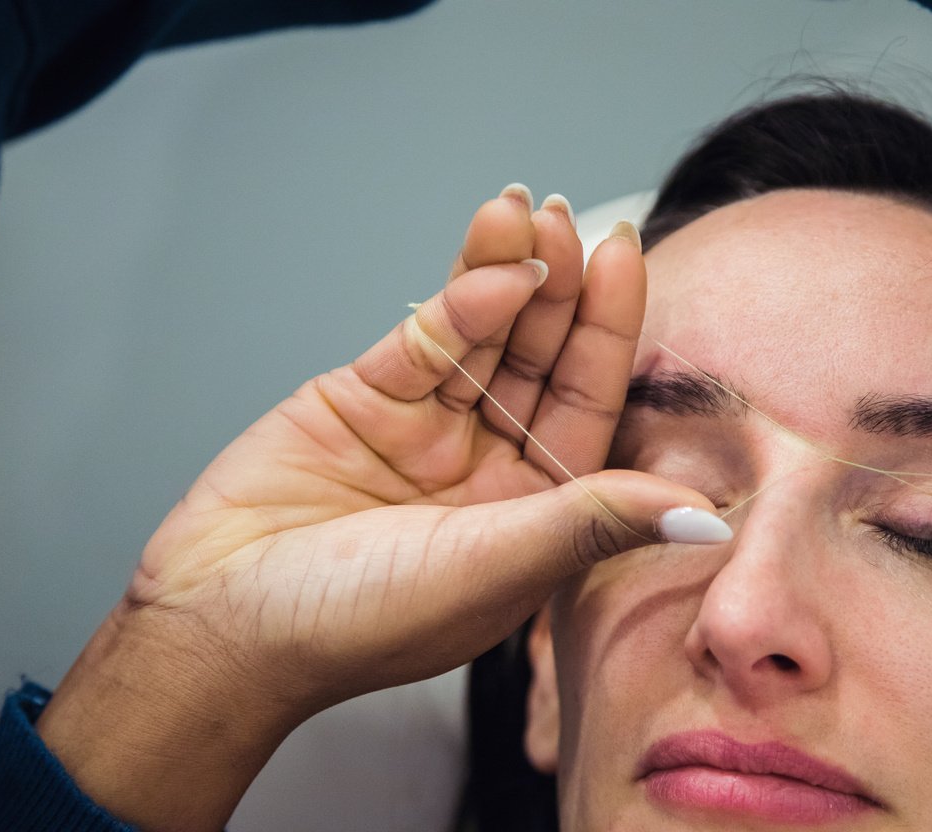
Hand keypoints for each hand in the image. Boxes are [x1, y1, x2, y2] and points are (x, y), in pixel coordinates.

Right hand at [35, 187, 727, 830]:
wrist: (221, 621)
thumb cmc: (357, 622)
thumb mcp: (492, 568)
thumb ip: (593, 521)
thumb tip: (710, 519)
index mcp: (532, 513)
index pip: (587, 406)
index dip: (609, 331)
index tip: (623, 255)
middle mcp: (486, 466)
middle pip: (539, 361)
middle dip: (560, 291)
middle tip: (574, 222)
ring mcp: (425, 429)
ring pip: (482, 337)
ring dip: (507, 272)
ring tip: (529, 210)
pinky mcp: (363, 399)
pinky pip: (425, 343)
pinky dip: (456, 302)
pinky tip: (488, 261)